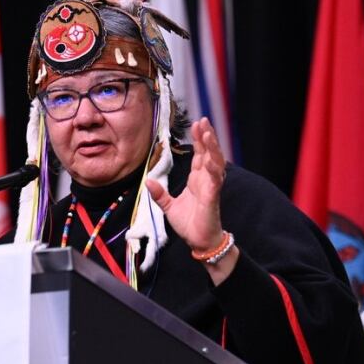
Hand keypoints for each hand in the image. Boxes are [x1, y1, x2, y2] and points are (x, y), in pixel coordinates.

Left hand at [147, 117, 225, 252]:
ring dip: (212, 147)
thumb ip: (160, 194)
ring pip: (215, 162)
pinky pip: (214, 180)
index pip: (200, 155)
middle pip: (209, 153)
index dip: (199, 140)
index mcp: (198, 180)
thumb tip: (148, 182)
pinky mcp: (212, 198)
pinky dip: (213, 169)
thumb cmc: (189, 224)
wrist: (199, 242)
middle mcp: (206, 180)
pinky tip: (210, 158)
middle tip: (203, 120)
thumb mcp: (169, 206)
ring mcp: (211, 187)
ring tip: (208, 133)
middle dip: (207, 137)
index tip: (196, 125)